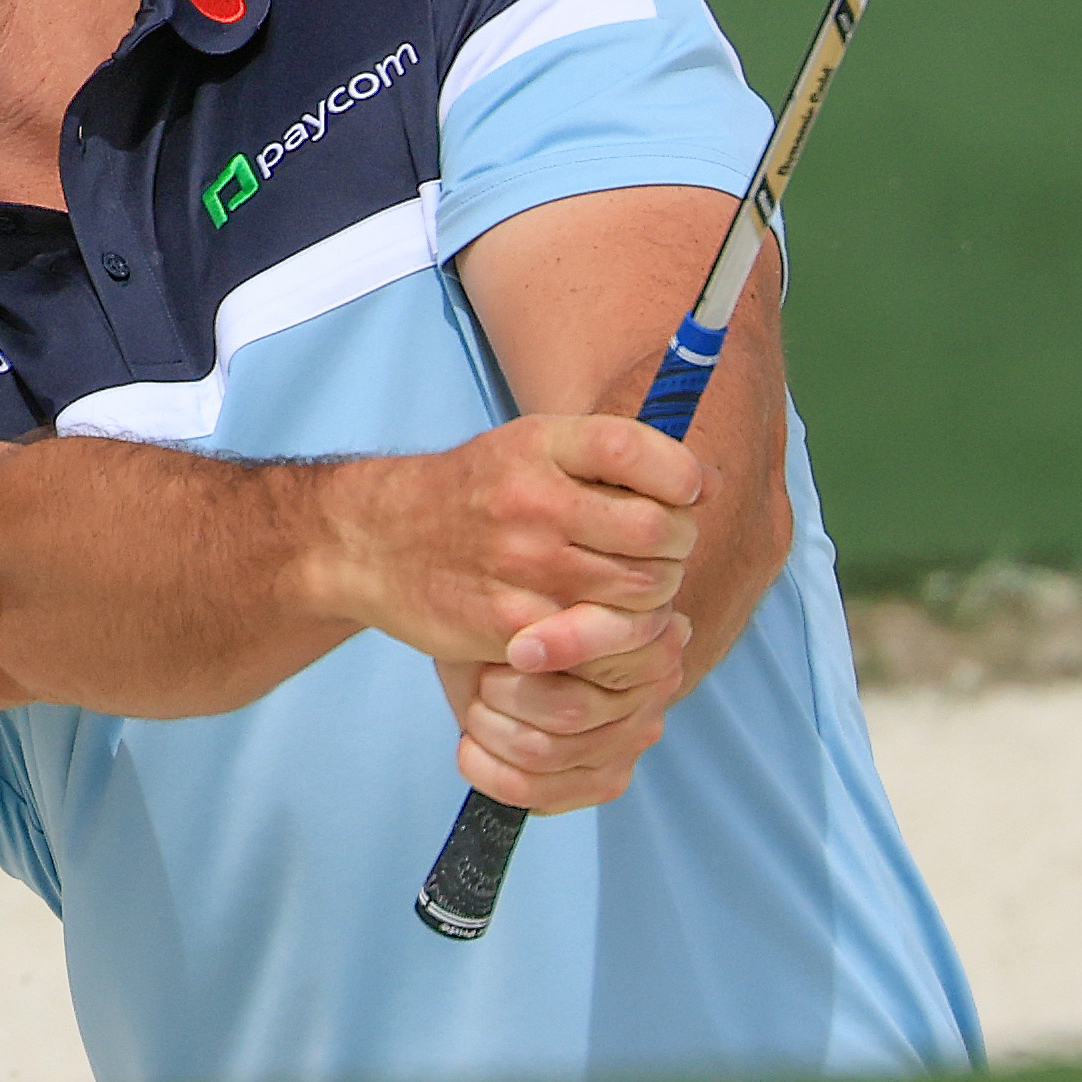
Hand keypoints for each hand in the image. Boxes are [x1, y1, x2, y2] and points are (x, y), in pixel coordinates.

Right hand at [313, 412, 703, 669]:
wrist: (372, 541)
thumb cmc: (469, 493)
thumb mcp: (526, 447)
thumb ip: (608, 457)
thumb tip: (709, 480)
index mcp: (538, 445)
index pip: (638, 450)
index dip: (681, 475)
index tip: (686, 491)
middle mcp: (532, 500)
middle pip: (658, 530)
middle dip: (679, 544)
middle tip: (662, 551)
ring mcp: (523, 566)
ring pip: (643, 589)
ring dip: (656, 593)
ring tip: (632, 585)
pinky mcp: (514, 624)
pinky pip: (604, 637)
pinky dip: (619, 633)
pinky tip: (602, 620)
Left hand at [445, 609, 694, 812]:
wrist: (526, 637)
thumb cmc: (523, 610)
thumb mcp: (529, 588)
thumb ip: (546, 593)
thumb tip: (544, 598)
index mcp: (649, 632)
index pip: (619, 645)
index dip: (565, 647)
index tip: (517, 650)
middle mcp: (652, 688)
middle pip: (569, 710)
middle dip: (505, 694)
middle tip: (485, 678)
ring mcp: (632, 739)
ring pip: (543, 752)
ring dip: (491, 729)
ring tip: (479, 706)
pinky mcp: (606, 780)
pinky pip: (537, 793)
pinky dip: (490, 771)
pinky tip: (472, 747)